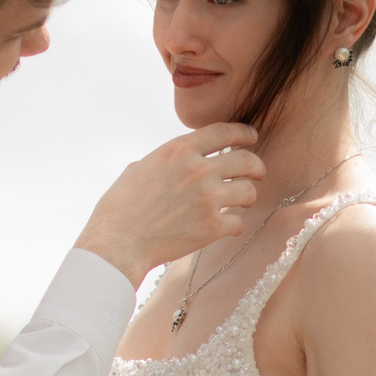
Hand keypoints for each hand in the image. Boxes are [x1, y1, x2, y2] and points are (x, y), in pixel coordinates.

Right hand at [75, 123, 264, 287]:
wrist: (117, 243)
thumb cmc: (119, 208)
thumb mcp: (138, 169)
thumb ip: (163, 162)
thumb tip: (170, 163)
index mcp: (178, 150)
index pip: (224, 132)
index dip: (243, 133)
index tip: (251, 136)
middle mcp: (198, 170)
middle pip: (246, 160)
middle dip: (257, 166)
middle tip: (257, 173)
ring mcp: (208, 199)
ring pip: (249, 191)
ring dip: (247, 197)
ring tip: (240, 203)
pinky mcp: (212, 227)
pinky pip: (238, 223)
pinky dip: (233, 226)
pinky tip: (224, 228)